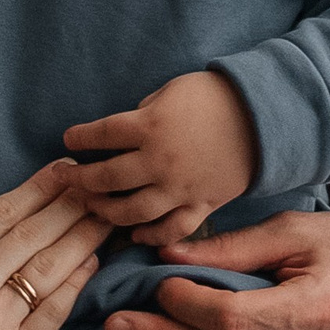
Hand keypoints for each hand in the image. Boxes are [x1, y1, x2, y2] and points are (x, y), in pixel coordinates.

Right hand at [0, 163, 108, 329]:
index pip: (0, 213)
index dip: (38, 187)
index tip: (64, 169)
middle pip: (33, 233)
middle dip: (71, 203)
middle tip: (99, 183)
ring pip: (51, 266)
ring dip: (84, 235)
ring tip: (108, 215)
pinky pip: (56, 309)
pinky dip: (78, 281)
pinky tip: (94, 259)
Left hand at [59, 69, 258, 248]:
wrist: (264, 115)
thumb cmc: (213, 96)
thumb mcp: (169, 92)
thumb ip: (142, 114)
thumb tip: (121, 136)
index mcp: (150, 126)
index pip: (100, 135)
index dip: (78, 137)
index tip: (68, 140)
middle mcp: (160, 161)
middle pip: (107, 178)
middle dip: (80, 179)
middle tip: (66, 178)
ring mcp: (180, 188)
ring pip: (132, 211)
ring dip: (105, 211)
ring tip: (92, 206)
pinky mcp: (201, 205)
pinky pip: (172, 230)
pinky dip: (151, 237)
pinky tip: (134, 234)